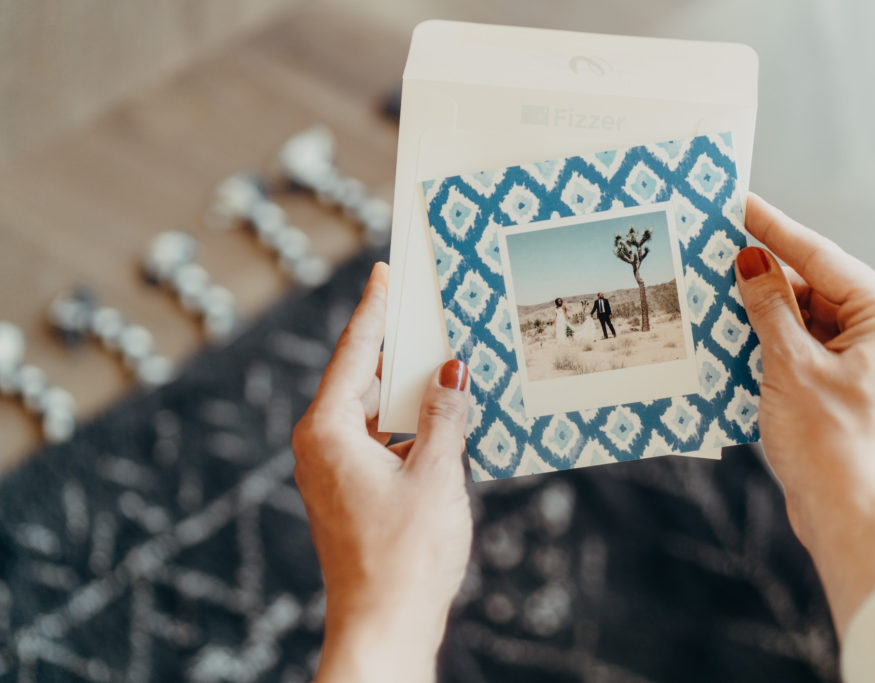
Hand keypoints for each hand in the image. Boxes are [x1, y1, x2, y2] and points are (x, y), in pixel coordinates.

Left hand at [291, 262, 471, 681]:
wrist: (384, 627)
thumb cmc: (405, 556)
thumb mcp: (436, 474)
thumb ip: (445, 415)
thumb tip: (451, 372)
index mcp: (328, 431)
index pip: (354, 352)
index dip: (375, 309)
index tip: (384, 272)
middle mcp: (320, 446)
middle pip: (360, 379)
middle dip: (396, 349)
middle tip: (427, 311)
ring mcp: (331, 471)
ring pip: (371, 412)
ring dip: (407, 392)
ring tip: (443, 362)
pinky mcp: (348, 493)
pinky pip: (377, 441)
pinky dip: (406, 426)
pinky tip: (441, 419)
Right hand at [735, 195, 874, 636]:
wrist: (854, 522)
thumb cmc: (833, 446)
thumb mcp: (791, 365)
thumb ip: (770, 307)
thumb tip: (752, 261)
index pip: (825, 260)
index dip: (777, 230)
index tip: (742, 204)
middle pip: (818, 291)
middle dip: (768, 278)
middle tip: (720, 253)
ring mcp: (872, 368)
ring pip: (811, 324)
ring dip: (767, 316)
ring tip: (720, 295)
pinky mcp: (852, 394)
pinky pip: (809, 354)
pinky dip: (775, 347)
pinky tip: (736, 340)